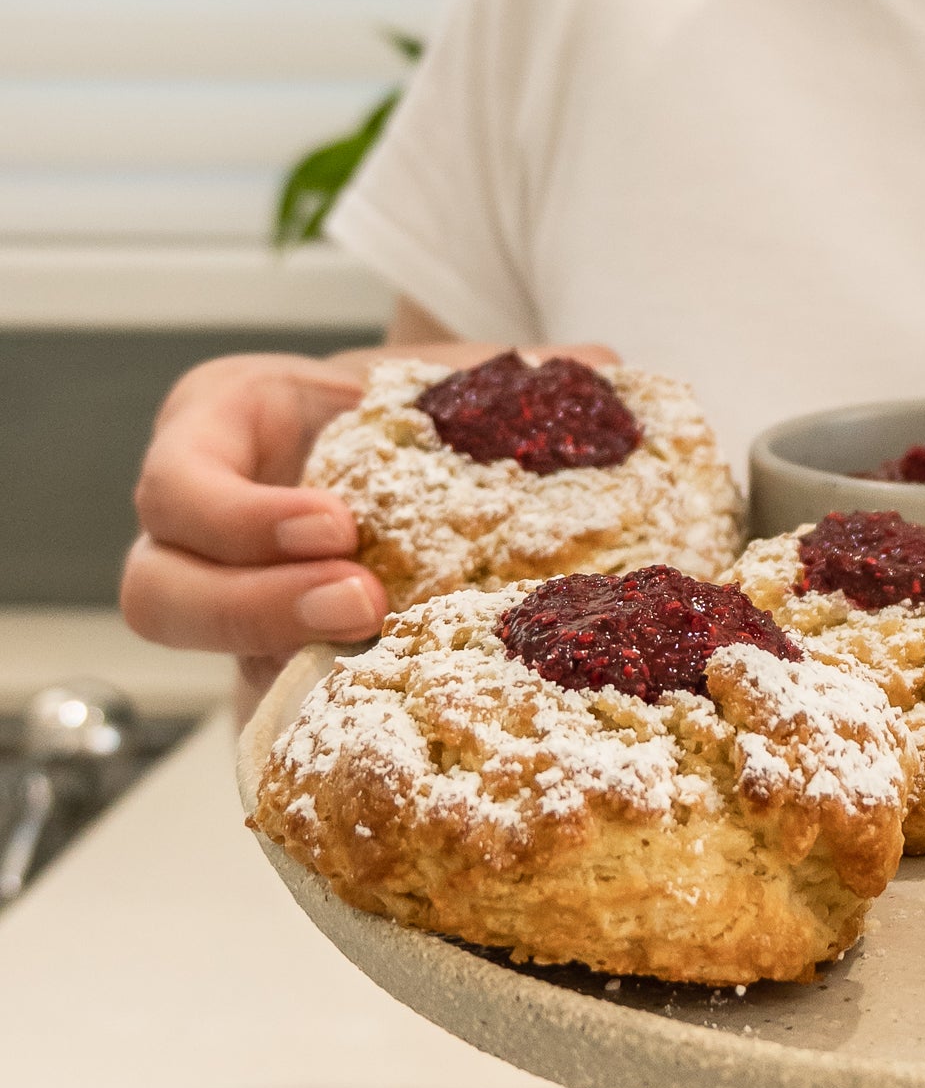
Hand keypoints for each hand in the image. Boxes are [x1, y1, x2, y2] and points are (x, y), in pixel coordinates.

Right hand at [121, 337, 617, 689]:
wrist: (425, 455)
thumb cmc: (414, 403)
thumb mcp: (441, 372)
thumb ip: (509, 370)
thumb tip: (602, 370)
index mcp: (212, 434)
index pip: (175, 482)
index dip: (239, 515)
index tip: (339, 523)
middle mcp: (194, 533)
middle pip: (160, 592)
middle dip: (255, 605)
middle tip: (366, 603)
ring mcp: (226, 612)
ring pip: (206, 668)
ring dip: (284, 662)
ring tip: (380, 650)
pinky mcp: (268, 673)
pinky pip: (268, 710)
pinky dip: (322, 717)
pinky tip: (404, 714)